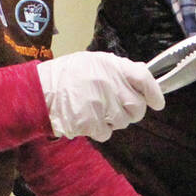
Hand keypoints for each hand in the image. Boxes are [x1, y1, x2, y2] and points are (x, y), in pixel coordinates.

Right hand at [37, 52, 164, 141]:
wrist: (37, 91)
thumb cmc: (65, 76)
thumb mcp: (92, 61)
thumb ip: (118, 69)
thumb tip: (141, 74)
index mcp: (111, 65)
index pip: (144, 77)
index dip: (154, 92)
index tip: (157, 102)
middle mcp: (109, 83)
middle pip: (137, 107)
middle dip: (131, 112)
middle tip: (117, 109)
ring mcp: (100, 104)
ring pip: (123, 123)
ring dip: (113, 122)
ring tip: (96, 111)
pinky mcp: (90, 122)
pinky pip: (106, 133)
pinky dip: (99, 131)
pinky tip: (87, 120)